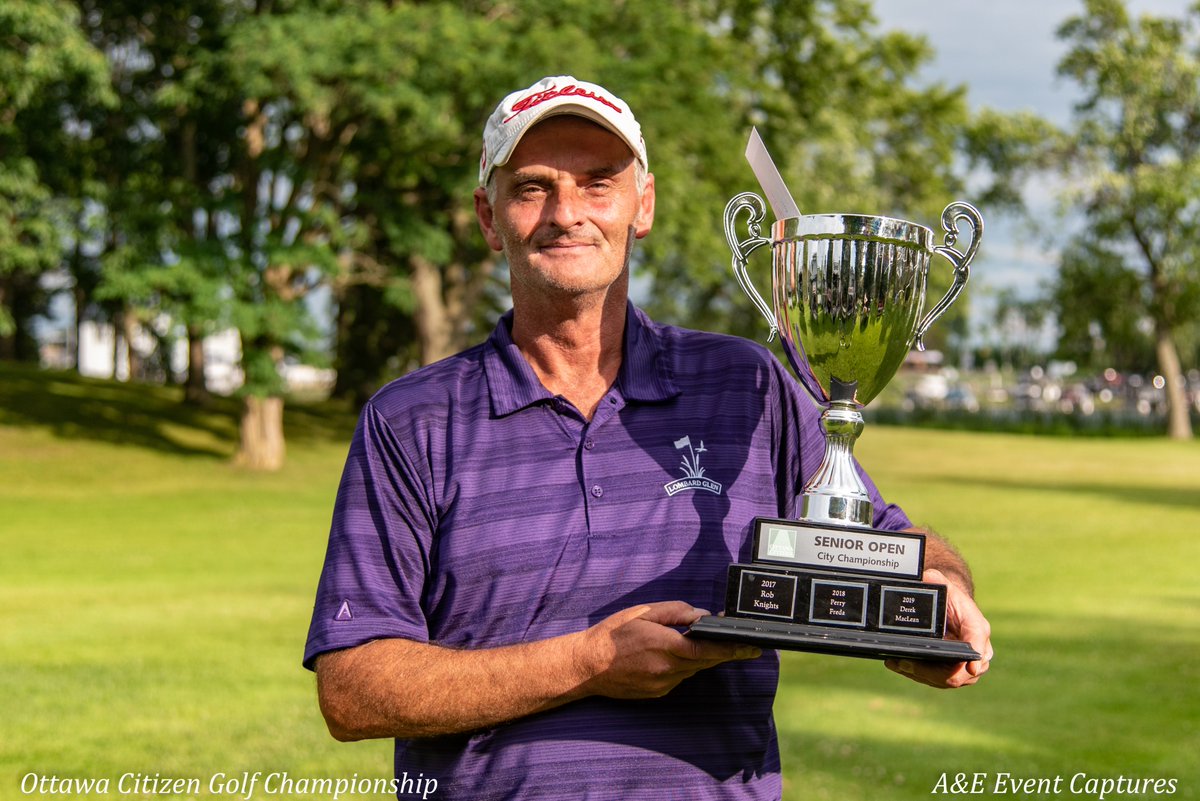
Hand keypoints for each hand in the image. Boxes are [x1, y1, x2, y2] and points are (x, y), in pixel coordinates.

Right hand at [576, 601, 760, 698]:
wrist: (586, 666)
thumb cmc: (613, 635)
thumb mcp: (643, 613)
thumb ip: (676, 612)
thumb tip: (701, 616)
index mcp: (665, 646)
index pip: (708, 649)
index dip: (732, 649)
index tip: (752, 647)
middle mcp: (667, 669)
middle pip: (706, 661)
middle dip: (725, 653)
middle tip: (744, 646)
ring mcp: (663, 684)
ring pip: (693, 670)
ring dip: (702, 658)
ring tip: (707, 645)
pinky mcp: (658, 693)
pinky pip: (679, 677)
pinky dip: (684, 666)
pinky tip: (677, 656)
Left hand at [885, 568, 992, 687]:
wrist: (952, 610)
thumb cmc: (950, 599)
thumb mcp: (945, 585)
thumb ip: (937, 580)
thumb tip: (927, 576)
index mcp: (977, 628)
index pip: (978, 645)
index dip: (975, 658)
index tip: (971, 668)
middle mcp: (979, 651)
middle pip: (960, 672)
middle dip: (931, 671)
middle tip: (905, 662)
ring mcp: (967, 666)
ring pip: (947, 680)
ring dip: (920, 674)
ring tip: (896, 662)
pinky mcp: (954, 673)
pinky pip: (937, 680)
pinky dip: (917, 674)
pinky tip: (898, 665)